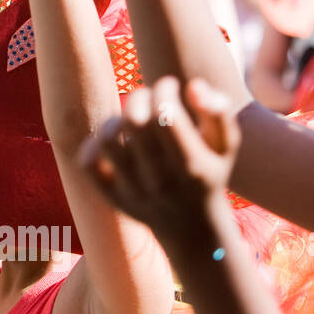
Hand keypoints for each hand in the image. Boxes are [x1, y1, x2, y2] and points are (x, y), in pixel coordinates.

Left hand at [80, 77, 240, 236]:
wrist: (191, 227)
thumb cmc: (208, 172)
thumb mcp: (226, 144)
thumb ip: (218, 110)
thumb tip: (193, 85)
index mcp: (191, 164)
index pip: (166, 114)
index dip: (164, 88)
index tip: (170, 86)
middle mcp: (160, 180)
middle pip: (134, 120)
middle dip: (140, 95)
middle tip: (149, 99)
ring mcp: (133, 190)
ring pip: (108, 139)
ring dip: (116, 118)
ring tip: (130, 119)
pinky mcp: (112, 197)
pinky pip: (88, 163)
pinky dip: (93, 144)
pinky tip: (114, 139)